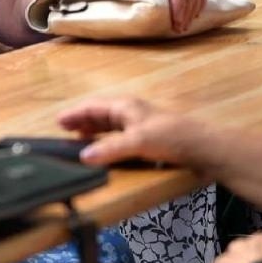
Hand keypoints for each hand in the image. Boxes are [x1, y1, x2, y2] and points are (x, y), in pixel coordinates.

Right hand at [56, 96, 198, 165]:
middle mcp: (130, 112)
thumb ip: (110, 149)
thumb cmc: (170, 137)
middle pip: (100, 114)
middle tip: (64, 132)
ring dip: (94, 131)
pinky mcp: (147, 138)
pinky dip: (106, 141)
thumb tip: (84, 156)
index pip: (93, 106)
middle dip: (82, 121)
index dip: (75, 113)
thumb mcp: (138, 142)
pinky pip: (119, 136)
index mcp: (125, 106)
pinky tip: (105, 151)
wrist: (202, 147)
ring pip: (110, 125)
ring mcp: (139, 125)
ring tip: (79, 140)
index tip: (58, 121)